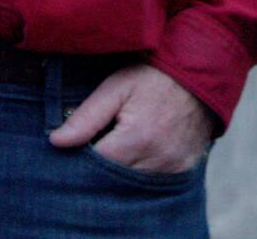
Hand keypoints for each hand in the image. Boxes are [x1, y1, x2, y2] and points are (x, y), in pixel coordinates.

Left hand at [49, 64, 209, 171]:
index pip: (95, 166)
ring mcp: (172, 166)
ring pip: (133, 184)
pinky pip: (154, 180)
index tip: (83, 142)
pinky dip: (143, 171)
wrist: (200, 72)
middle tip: (102, 141)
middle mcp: (157, 158)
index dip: (83, 156)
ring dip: (122, 171)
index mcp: (136, 138)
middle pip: (113, 179)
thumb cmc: (154, 76)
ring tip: (121, 144)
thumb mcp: (117, 87)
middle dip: (101, 166)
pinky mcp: (183, 169)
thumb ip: (87, 116)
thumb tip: (56, 141)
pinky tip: (140, 152)